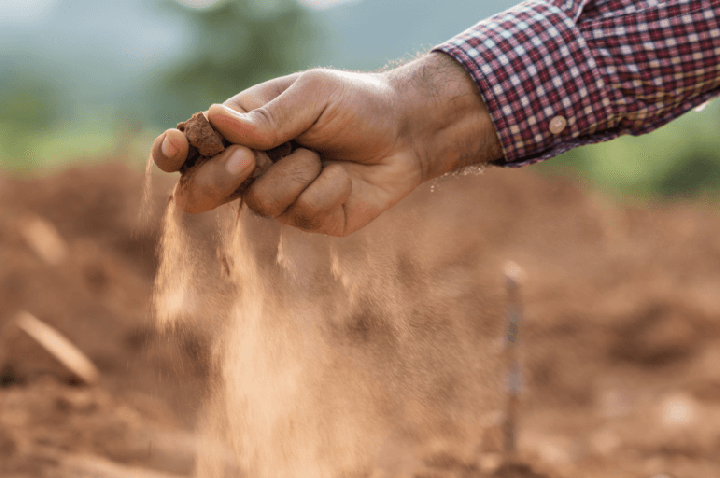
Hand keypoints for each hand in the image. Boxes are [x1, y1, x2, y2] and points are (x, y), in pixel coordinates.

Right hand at [151, 52, 502, 235]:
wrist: (407, 134)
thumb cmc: (356, 104)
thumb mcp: (312, 95)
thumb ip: (268, 116)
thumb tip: (214, 119)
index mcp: (244, 128)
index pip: (193, 146)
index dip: (173, 152)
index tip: (173, 148)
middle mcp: (254, 166)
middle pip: (202, 190)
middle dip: (220, 179)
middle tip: (249, 160)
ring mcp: (280, 196)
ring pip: (259, 202)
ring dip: (296, 174)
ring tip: (324, 155)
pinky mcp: (309, 219)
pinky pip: (302, 212)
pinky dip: (327, 189)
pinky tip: (343, 176)